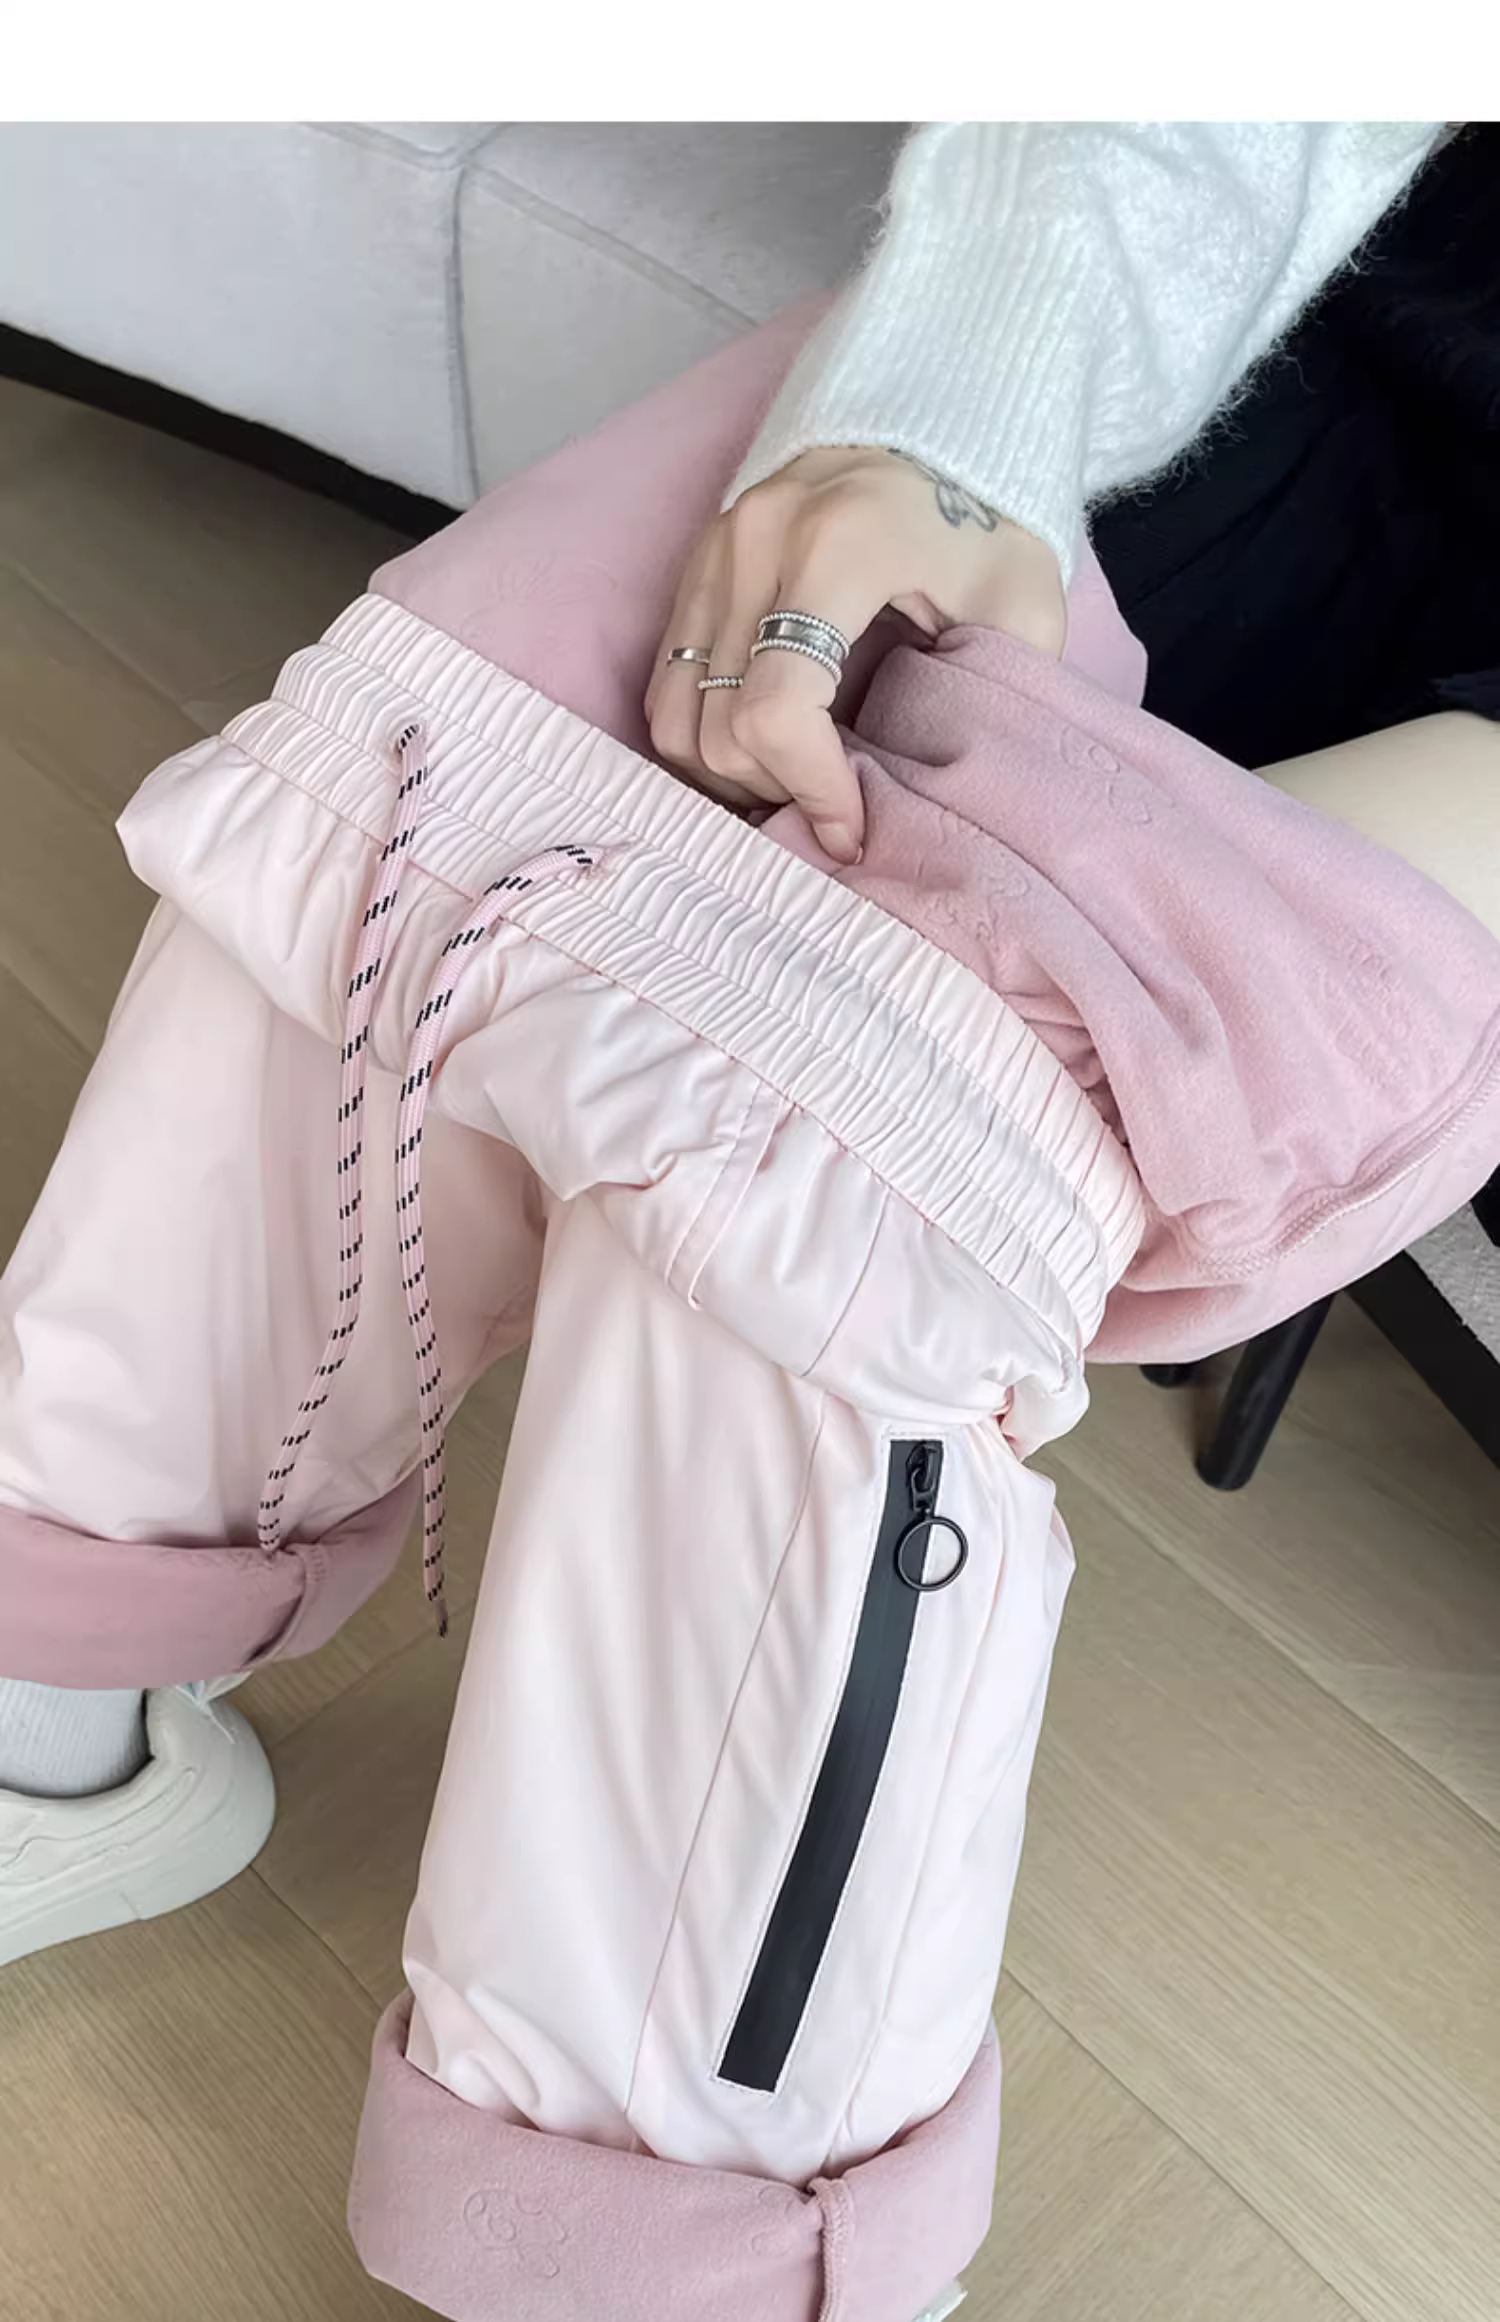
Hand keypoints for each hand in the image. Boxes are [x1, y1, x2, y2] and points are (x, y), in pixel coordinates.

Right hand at [646, 447, 1065, 863]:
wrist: (934, 420)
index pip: (777, 708)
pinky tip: (763, 750)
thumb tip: (936, 802)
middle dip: (774, 790)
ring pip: (675, 716)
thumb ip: (995, 695)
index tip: (851, 831)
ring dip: (729, 774)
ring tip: (794, 781)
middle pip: (719, 727)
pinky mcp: (695, 562)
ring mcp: (714, 548)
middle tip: (833, 806)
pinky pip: (665, 682)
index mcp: (838, 548)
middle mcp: (757, 542)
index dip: (809, 790)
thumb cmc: (987, 517)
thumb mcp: (1024, 602)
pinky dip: (703, 736)